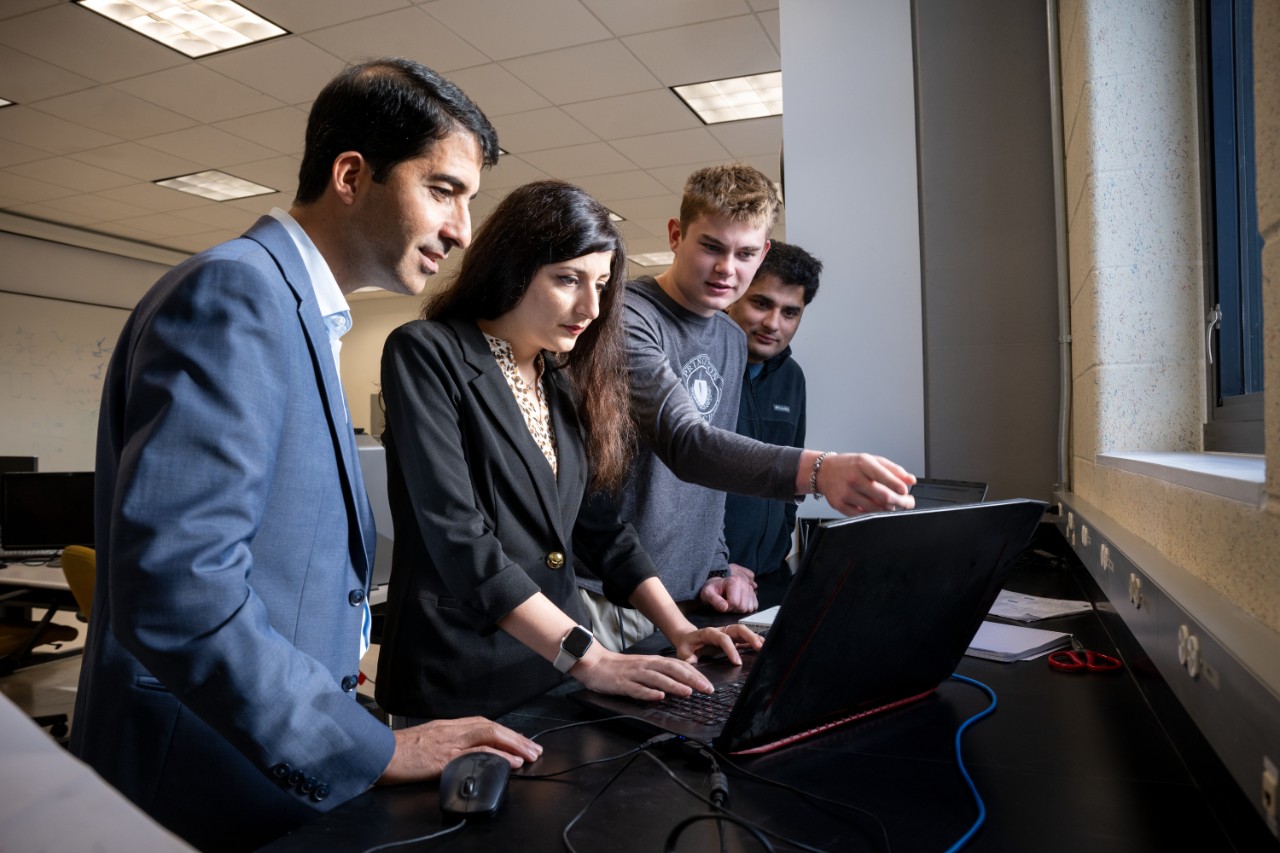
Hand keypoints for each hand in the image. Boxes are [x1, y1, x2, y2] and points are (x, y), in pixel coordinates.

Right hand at [377, 717, 542, 784]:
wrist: (377, 753)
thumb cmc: (400, 751)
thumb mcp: (428, 742)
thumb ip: (448, 744)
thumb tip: (467, 754)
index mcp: (449, 726)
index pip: (485, 725)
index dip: (506, 733)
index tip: (522, 742)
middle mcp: (452, 730)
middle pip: (491, 727)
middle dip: (516, 738)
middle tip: (535, 748)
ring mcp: (449, 742)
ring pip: (488, 736)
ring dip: (513, 744)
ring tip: (530, 754)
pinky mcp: (444, 757)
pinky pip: (475, 753)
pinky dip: (496, 755)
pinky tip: (510, 762)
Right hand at [572, 648, 712, 701]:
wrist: (594, 663)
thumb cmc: (620, 667)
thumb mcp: (644, 666)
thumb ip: (661, 671)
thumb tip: (682, 679)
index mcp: (652, 661)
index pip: (678, 666)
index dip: (695, 674)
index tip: (709, 684)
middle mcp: (646, 665)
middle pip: (672, 670)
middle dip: (691, 679)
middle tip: (707, 689)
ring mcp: (634, 674)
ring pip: (656, 679)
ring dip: (673, 685)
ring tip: (688, 692)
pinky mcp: (622, 684)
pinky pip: (636, 689)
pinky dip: (648, 693)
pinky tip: (658, 697)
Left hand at [672, 624, 762, 664]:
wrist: (688, 638)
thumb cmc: (686, 645)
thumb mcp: (683, 651)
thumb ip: (687, 657)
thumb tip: (692, 662)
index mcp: (709, 633)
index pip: (723, 638)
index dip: (731, 649)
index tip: (737, 662)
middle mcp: (720, 631)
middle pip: (737, 629)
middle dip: (749, 637)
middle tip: (760, 647)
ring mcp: (727, 634)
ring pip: (743, 632)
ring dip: (754, 638)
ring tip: (765, 646)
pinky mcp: (731, 639)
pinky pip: (744, 638)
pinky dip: (753, 641)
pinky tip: (761, 647)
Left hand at [699, 566, 757, 613]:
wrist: (717, 586)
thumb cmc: (712, 590)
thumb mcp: (707, 593)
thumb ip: (714, 599)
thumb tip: (724, 607)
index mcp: (734, 581)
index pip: (735, 603)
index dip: (727, 607)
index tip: (722, 604)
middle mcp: (745, 583)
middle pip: (743, 607)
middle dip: (734, 609)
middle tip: (727, 604)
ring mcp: (751, 589)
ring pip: (749, 608)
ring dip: (740, 610)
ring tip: (732, 603)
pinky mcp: (754, 595)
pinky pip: (754, 607)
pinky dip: (746, 609)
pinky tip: (739, 604)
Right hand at [816, 452, 915, 514]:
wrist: (824, 471)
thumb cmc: (851, 466)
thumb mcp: (872, 461)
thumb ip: (893, 470)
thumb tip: (911, 480)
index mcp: (863, 464)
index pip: (884, 477)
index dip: (898, 486)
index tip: (907, 492)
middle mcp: (853, 478)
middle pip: (883, 496)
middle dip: (900, 502)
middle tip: (908, 502)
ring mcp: (846, 493)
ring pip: (875, 508)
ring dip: (888, 509)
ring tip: (893, 504)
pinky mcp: (840, 505)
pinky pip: (862, 515)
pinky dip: (873, 514)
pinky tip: (877, 507)